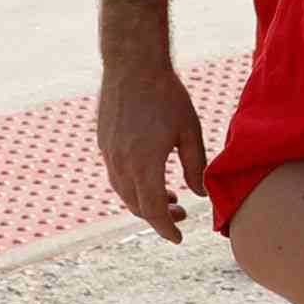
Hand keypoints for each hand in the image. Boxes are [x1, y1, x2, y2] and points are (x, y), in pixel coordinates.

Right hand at [98, 56, 210, 243]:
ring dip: (145, 201)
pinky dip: (133, 185)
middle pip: (137, 205)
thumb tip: (199, 195)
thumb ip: (195, 166)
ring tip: (170, 198)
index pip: (153, 210)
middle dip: (159, 217)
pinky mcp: (104, 143)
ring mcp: (109, 153)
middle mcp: (121, 164)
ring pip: (124, 192)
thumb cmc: (167, 96)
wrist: (132, 65)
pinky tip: (151, 178)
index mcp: (144, 164)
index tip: (178, 238)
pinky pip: (117, 176)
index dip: (166, 228)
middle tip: (182, 215)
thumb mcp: (190, 132)